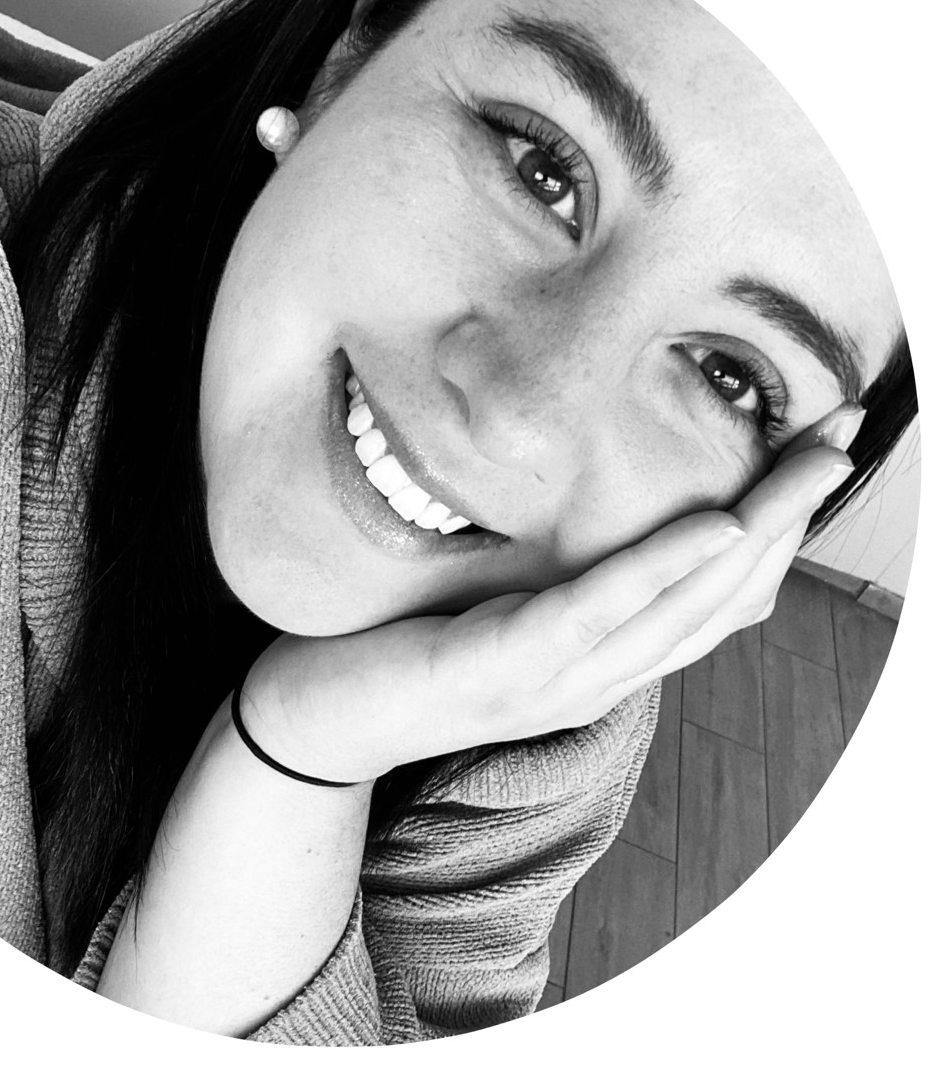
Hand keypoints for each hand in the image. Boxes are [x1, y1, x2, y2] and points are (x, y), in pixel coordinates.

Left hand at [240, 405, 863, 782]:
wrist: (318, 720)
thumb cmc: (406, 648)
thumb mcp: (497, 603)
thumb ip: (555, 574)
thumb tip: (596, 508)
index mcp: (598, 656)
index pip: (710, 596)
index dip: (775, 531)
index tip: (820, 456)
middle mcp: (595, 676)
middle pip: (718, 598)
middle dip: (789, 520)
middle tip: (845, 443)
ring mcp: (554, 682)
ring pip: (678, 607)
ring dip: (752, 535)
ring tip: (808, 471)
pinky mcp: (501, 669)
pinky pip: (593, 614)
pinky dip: (658, 571)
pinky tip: (709, 527)